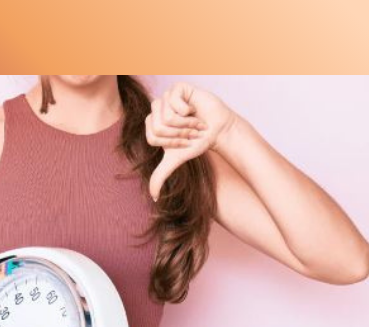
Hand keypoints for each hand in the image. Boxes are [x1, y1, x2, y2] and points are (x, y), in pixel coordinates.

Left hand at [145, 82, 236, 200]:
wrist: (217, 131)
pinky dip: (187, 111)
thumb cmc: (196, 143)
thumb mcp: (175, 160)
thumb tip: (153, 196)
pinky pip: (175, 100)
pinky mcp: (178, 88)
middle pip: (159, 126)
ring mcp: (167, 97)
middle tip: (190, 132)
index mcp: (151, 124)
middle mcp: (156, 109)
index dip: (171, 142)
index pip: (152, 137)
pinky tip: (194, 110)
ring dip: (185, 124)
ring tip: (194, 122)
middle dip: (179, 134)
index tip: (183, 141)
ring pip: (167, 116)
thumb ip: (160, 176)